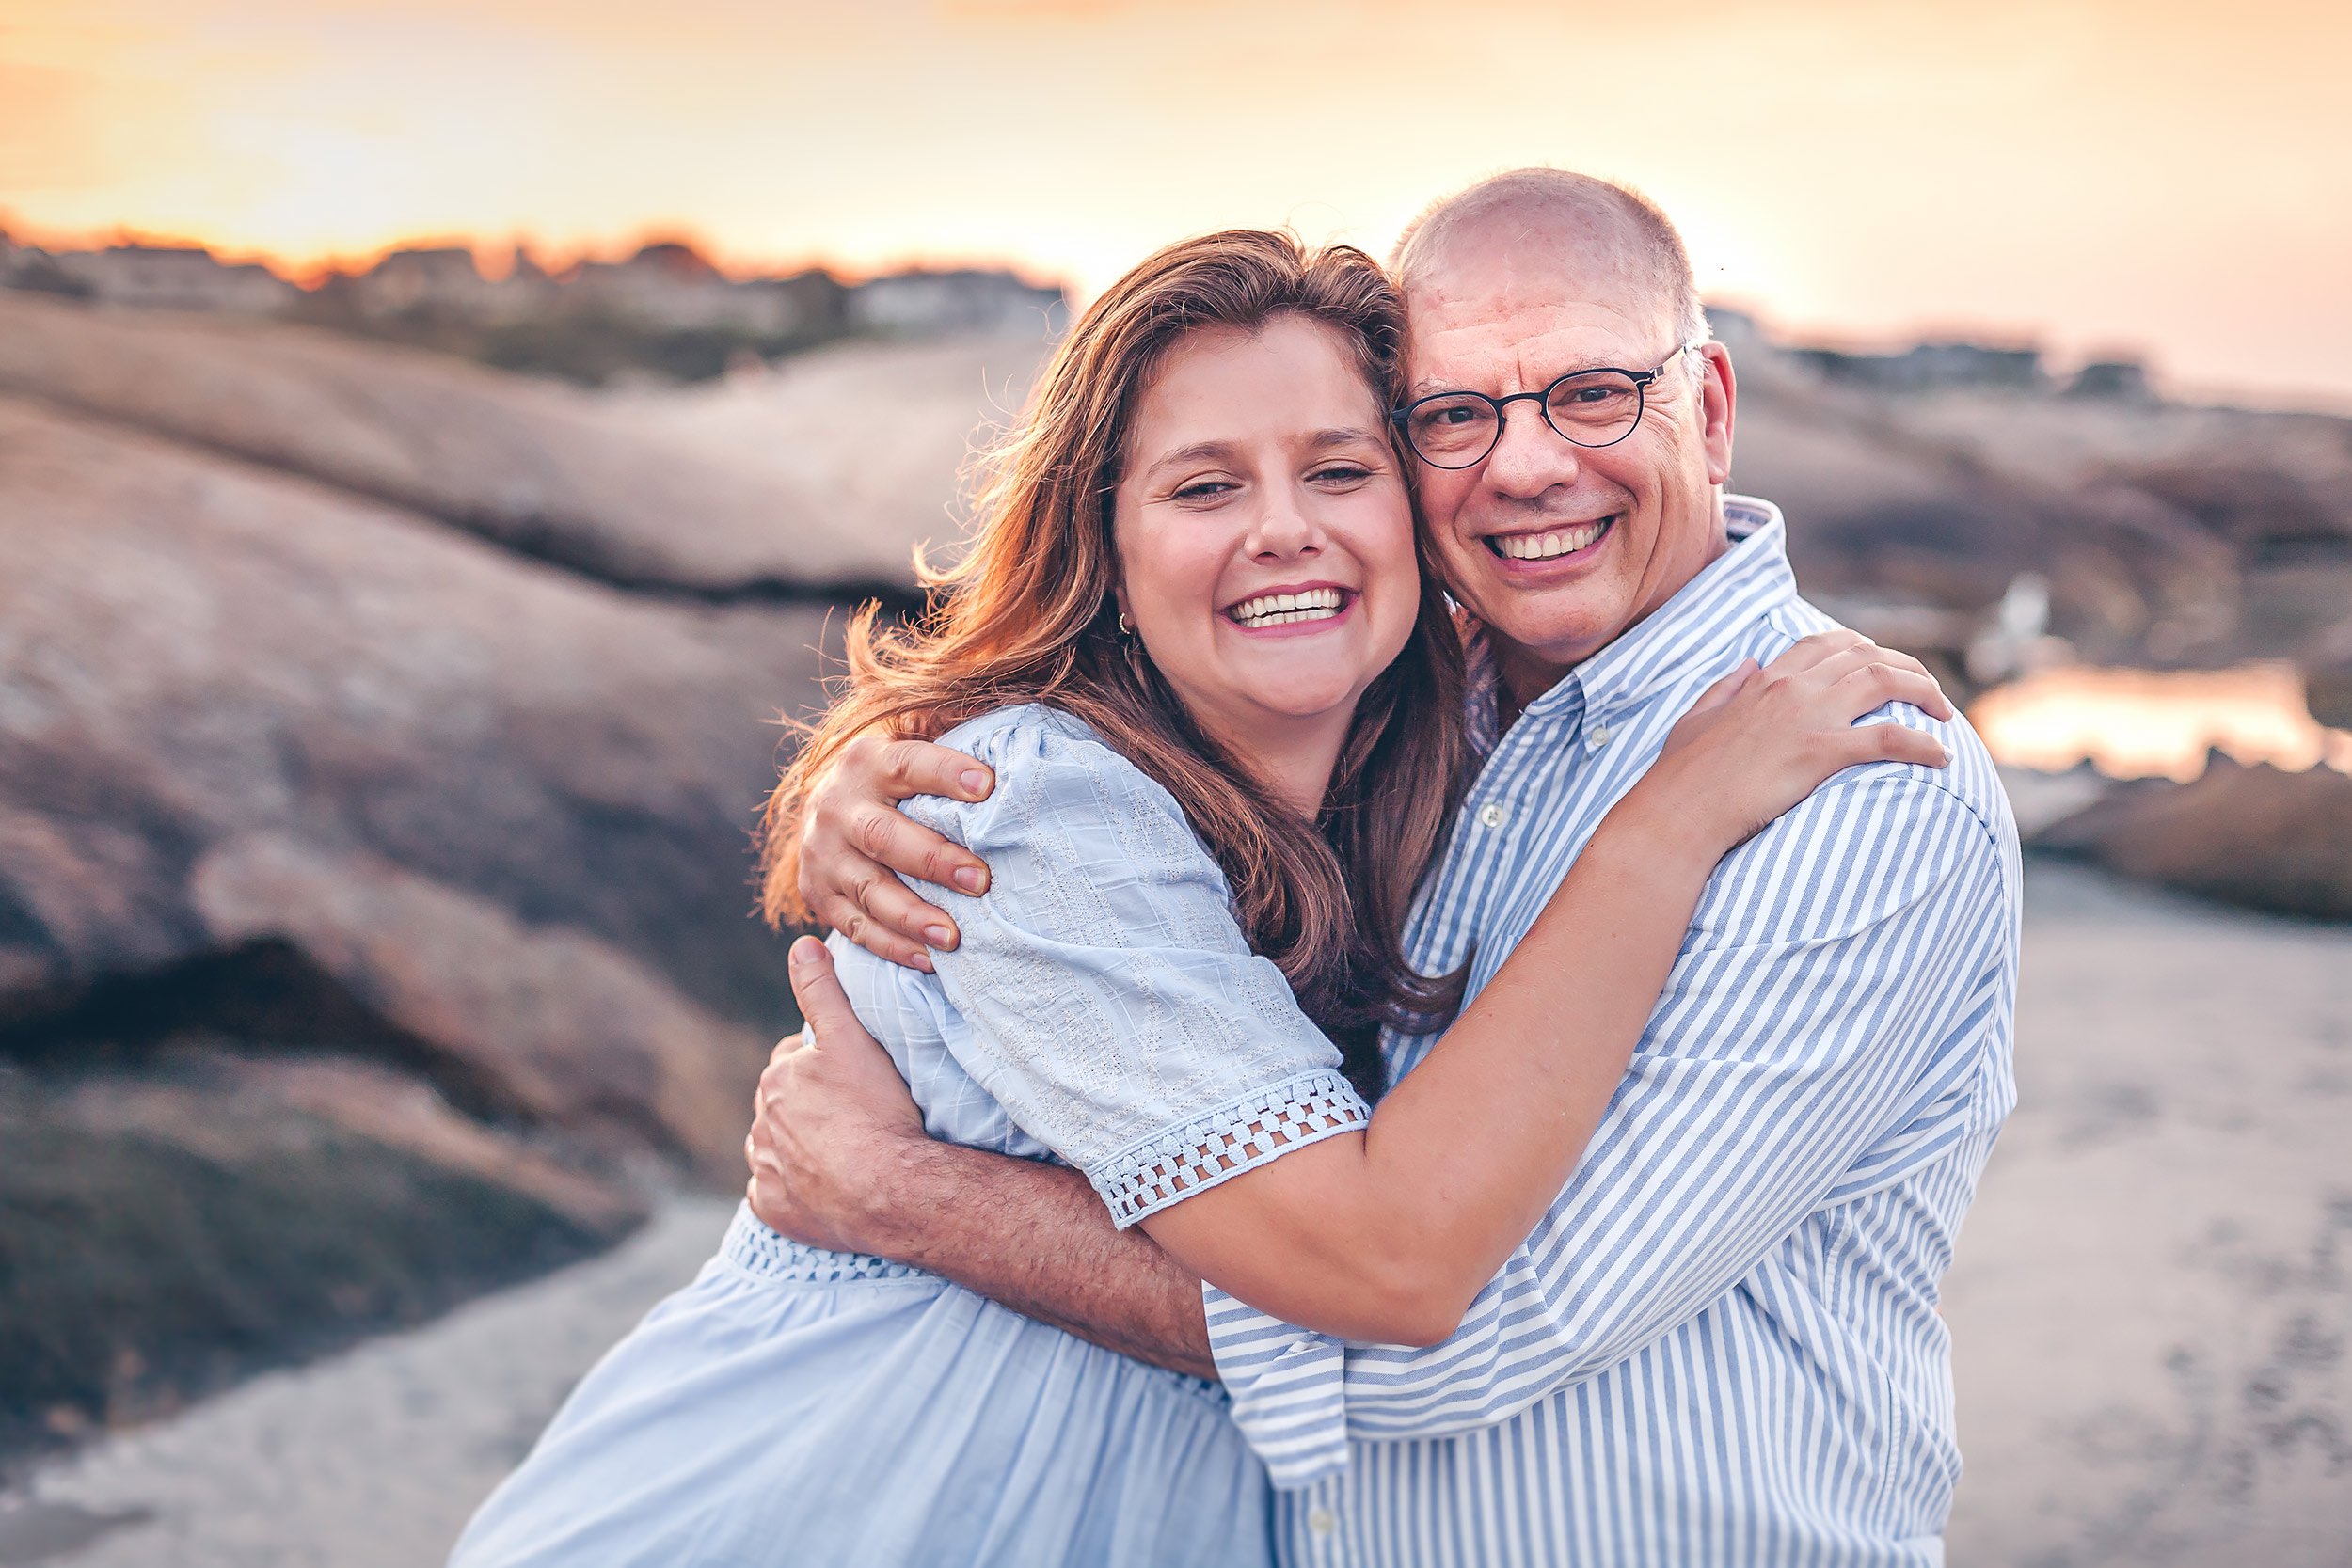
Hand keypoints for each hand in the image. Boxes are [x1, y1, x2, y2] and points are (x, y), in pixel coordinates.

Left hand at [745, 937, 930, 1253]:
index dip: (821, 1067)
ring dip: (795, 1148)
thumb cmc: (876, 1112)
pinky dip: (789, 1191)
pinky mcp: (772, 1209)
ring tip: (840, 1153)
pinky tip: (819, 1189)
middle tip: (851, 1115)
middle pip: (783, 1107)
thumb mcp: (852, 1039)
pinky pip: (773, 1195)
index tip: (851, 1079)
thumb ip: (823, 991)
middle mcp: (761, 1125)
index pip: (792, 1062)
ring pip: (774, 1149)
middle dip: (807, 1107)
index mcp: (776, 1081)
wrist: (890, 1190)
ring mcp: (765, 1171)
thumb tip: (800, 944)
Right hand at [797, 732, 996, 970]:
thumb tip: (1006, 737)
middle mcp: (837, 805)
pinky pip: (855, 926)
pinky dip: (891, 946)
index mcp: (867, 761)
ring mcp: (823, 853)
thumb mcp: (911, 744)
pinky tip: (929, 960)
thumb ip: (947, 737)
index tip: (988, 786)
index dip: (946, 773)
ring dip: (912, 915)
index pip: (909, 765)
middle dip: (934, 861)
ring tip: (953, 937)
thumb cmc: (896, 778)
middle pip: (884, 836)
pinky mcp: (817, 893)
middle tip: (981, 880)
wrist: (827, 806)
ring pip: (868, 888)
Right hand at [1624, 630, 1953, 858]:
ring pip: (1886, 683)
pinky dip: (1923, 745)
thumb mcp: (1697, 718)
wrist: (1678, 811)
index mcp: (1765, 680)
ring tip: (1945, 716)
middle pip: (1867, 656)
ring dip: (1925, 693)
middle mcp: (1792, 688)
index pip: (1826, 643)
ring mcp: (1808, 717)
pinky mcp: (1821, 752)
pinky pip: (1888, 739)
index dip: (1864, 648)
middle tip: (1929, 693)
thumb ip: (1725, 687)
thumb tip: (1749, 663)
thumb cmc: (1681, 775)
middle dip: (1908, 668)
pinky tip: (1942, 757)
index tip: (1884, 665)